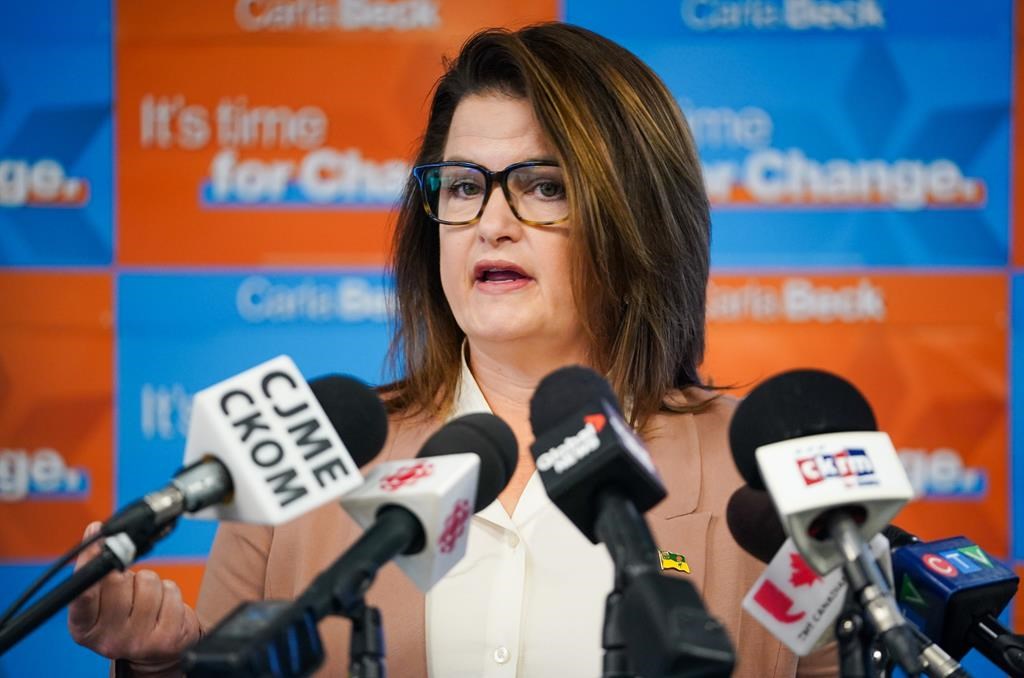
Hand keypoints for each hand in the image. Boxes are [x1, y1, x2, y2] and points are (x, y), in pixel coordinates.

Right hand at [67, 522, 200, 668]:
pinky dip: (170, 593)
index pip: (82, 594)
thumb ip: (97, 573)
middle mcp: (108, 640)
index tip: (96, 536)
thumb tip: (96, 531)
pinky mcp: (167, 638)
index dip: (88, 562)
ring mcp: (138, 641)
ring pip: (148, 582)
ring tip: (147, 601)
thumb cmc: (127, 617)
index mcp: (84, 629)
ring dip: (151, 583)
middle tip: (128, 590)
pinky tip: (164, 608)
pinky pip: (171, 591)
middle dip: (126, 575)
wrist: (157, 650)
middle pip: (118, 580)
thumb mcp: (102, 602)